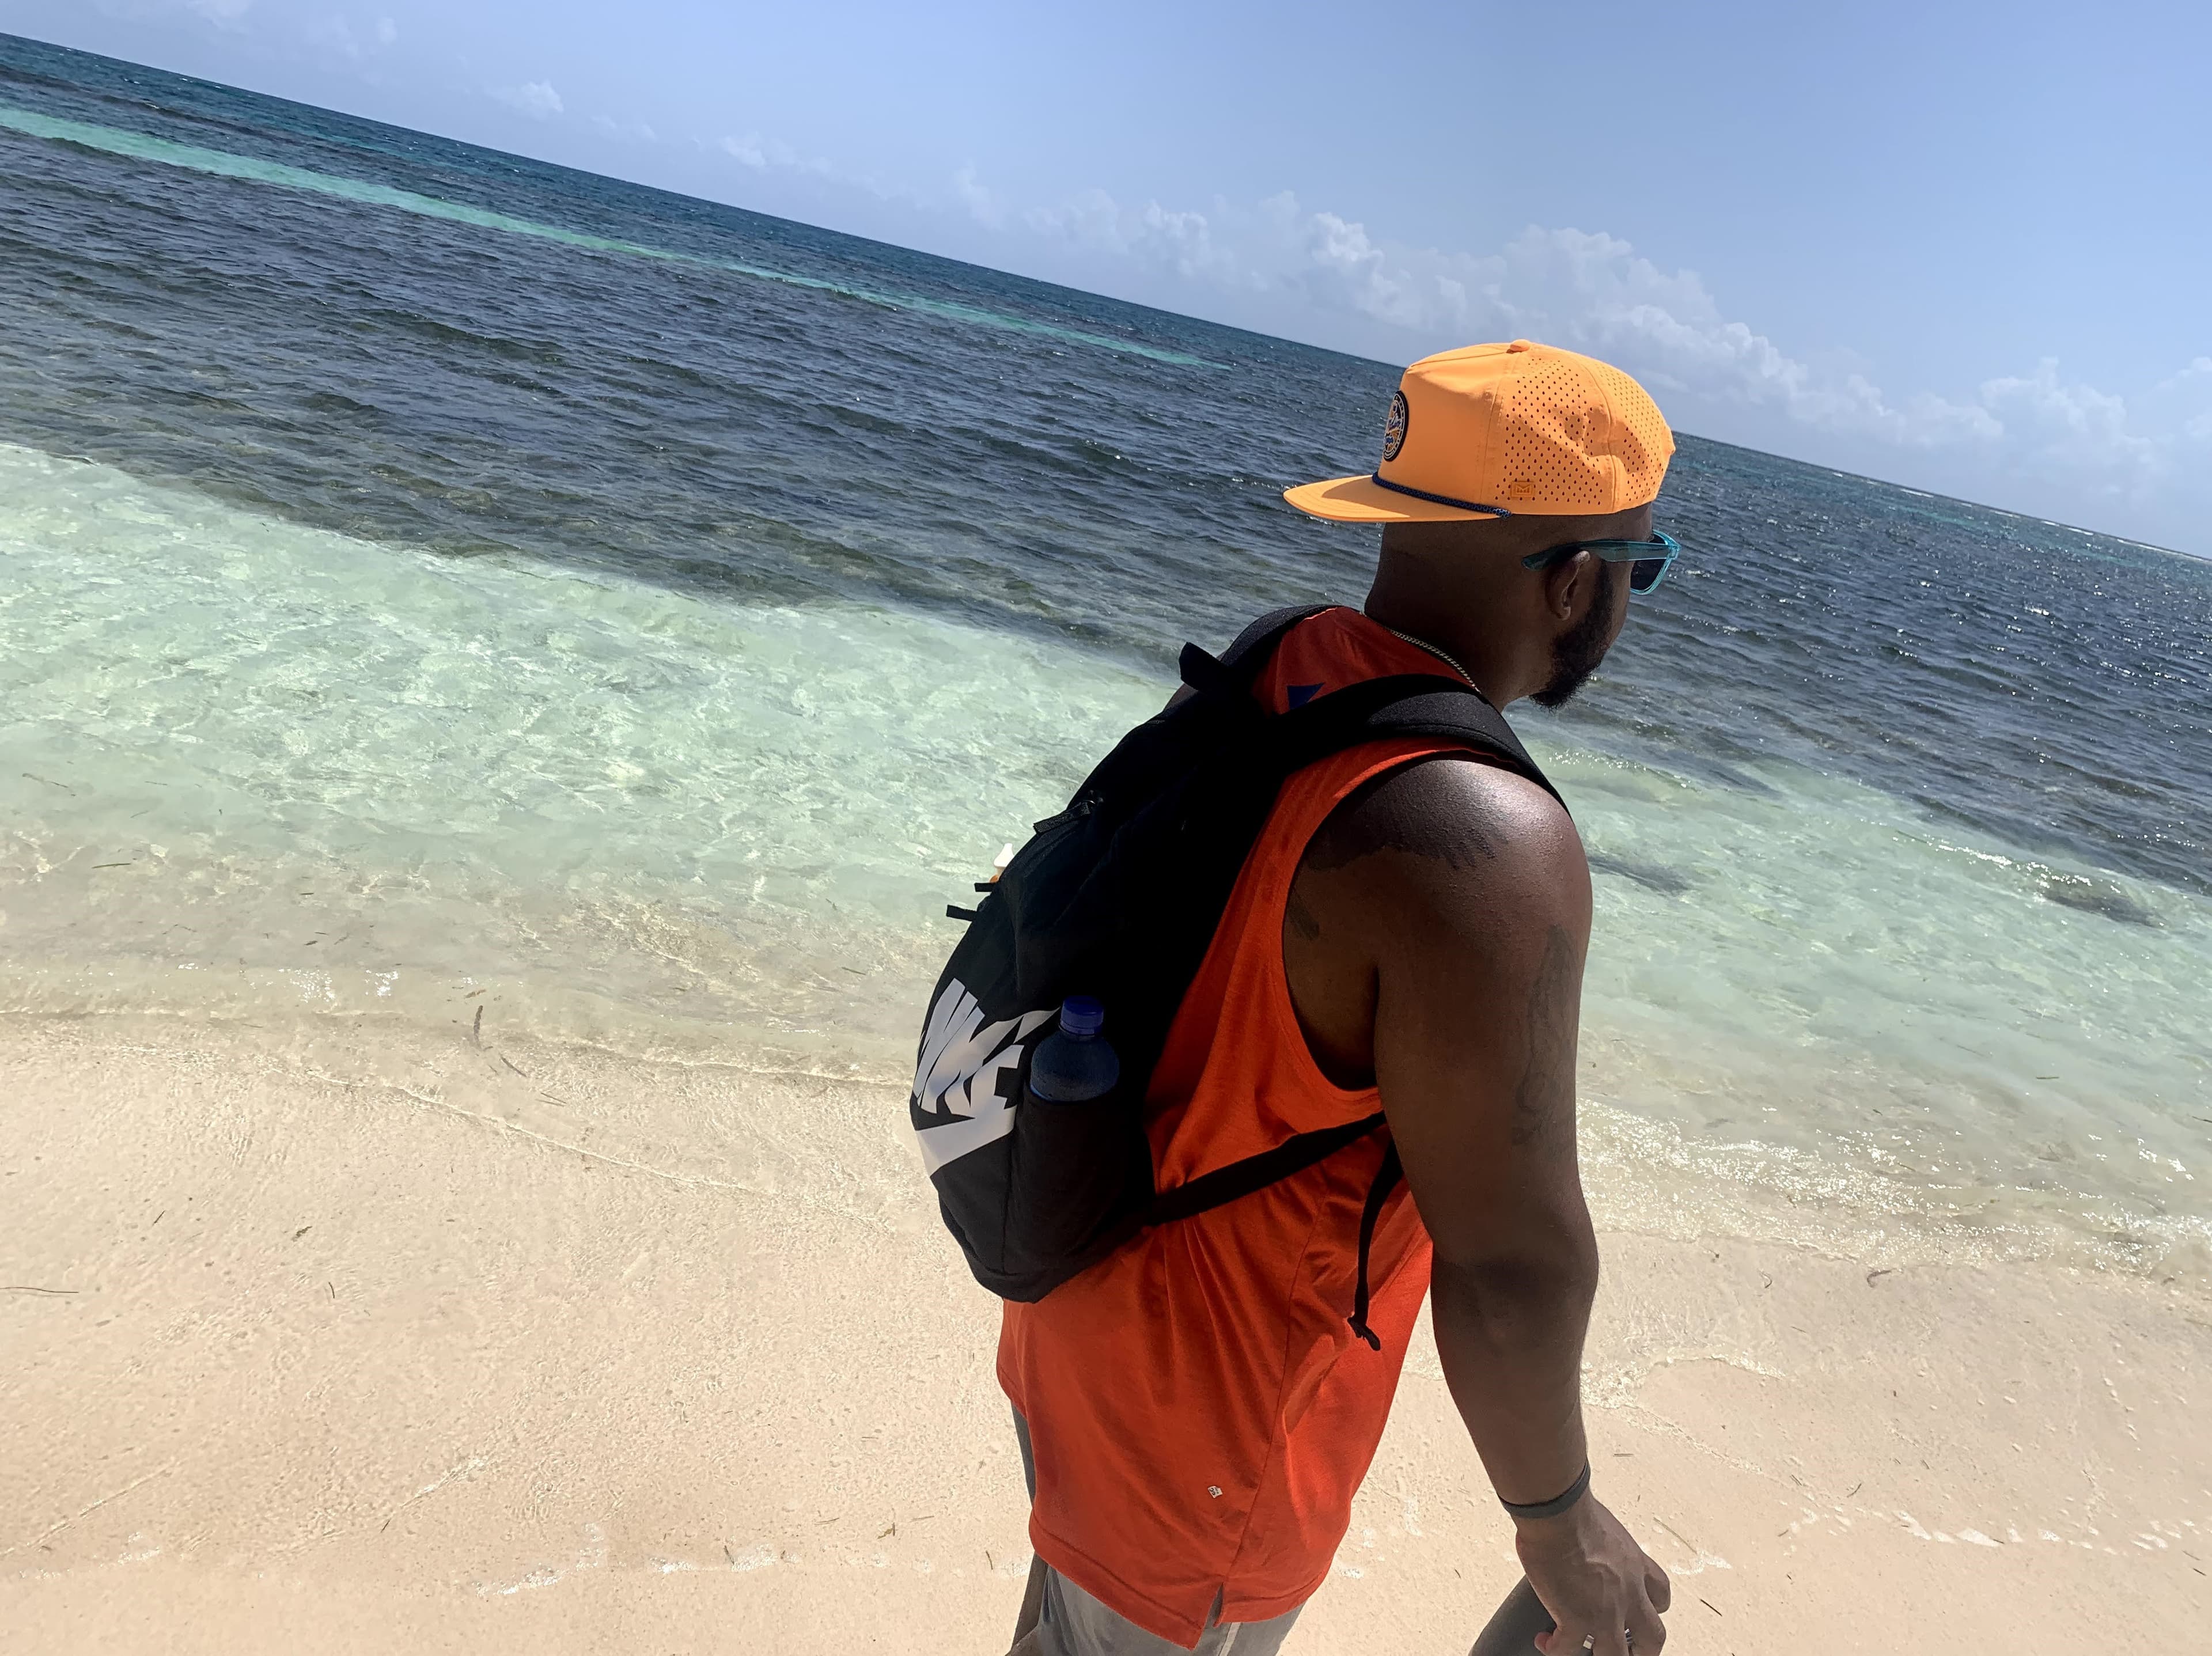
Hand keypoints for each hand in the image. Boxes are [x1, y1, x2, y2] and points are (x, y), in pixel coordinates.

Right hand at [1516, 1494, 1669, 1654]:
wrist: (1558, 1515)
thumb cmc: (1576, 1509)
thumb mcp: (1605, 1525)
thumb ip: (1604, 1541)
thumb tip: (1587, 1535)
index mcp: (1636, 1566)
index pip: (1660, 1595)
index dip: (1653, 1607)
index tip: (1640, 1609)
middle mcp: (1628, 1594)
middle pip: (1652, 1638)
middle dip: (1642, 1649)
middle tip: (1629, 1650)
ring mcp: (1604, 1612)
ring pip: (1615, 1655)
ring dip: (1602, 1655)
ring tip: (1585, 1651)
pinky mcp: (1576, 1621)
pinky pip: (1567, 1649)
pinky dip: (1556, 1648)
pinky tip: (1546, 1642)